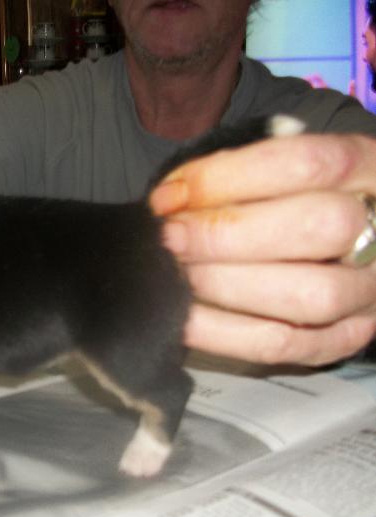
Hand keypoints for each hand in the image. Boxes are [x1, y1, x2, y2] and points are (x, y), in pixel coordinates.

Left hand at [150, 132, 375, 365]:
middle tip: (169, 239)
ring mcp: (371, 290)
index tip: (168, 197)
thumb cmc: (286, 199)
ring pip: (312, 295)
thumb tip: (173, 195)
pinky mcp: (347, 338)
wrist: (334, 249)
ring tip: (177, 274)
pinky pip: (286, 346)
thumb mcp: (273, 167)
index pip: (305, 163)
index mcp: (367, 166)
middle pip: (319, 227)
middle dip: (225, 234)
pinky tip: (183, 317)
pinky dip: (224, 334)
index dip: (226, 178)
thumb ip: (234, 170)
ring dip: (227, 286)